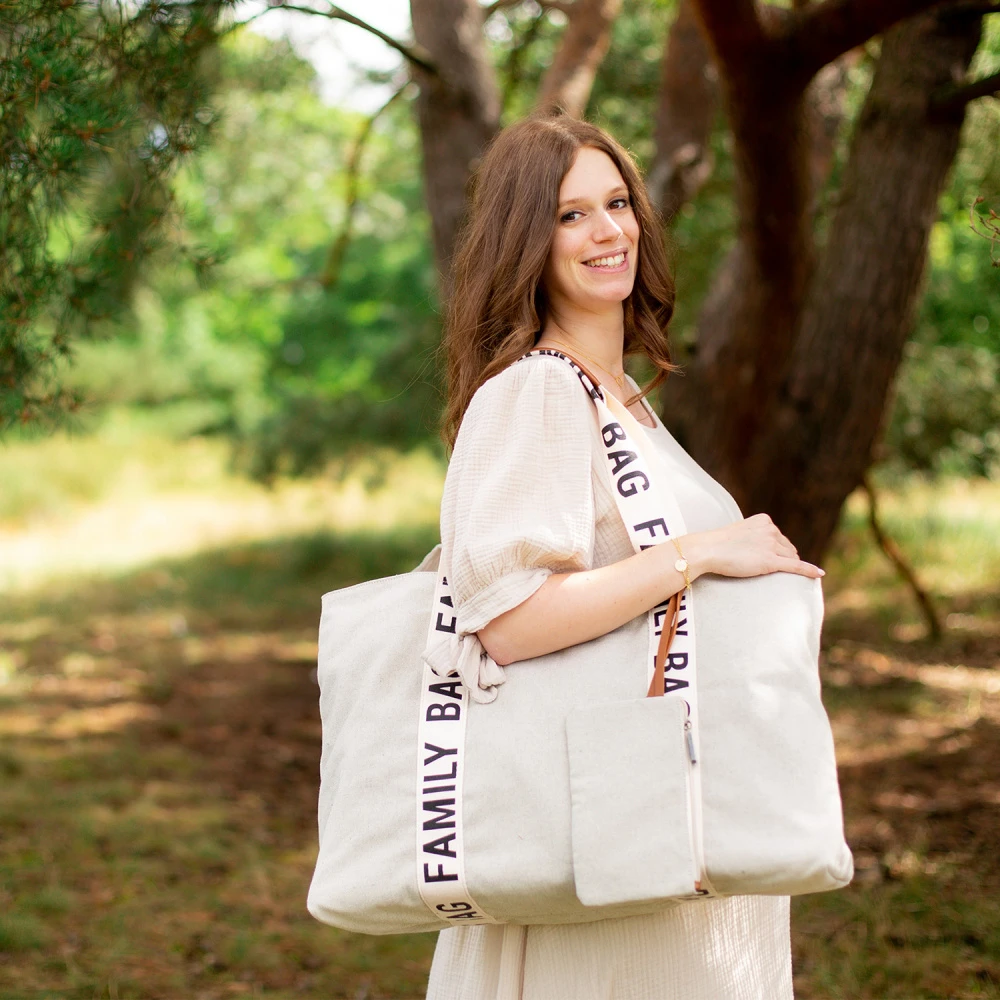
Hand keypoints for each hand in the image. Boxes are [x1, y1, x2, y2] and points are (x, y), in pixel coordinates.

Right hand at [683, 513, 823, 580]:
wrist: (706, 550)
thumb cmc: (718, 544)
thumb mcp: (740, 533)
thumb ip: (754, 536)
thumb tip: (763, 549)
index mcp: (764, 520)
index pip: (780, 537)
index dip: (775, 550)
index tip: (762, 556)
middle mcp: (771, 530)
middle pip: (788, 549)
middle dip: (782, 558)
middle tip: (761, 566)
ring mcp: (771, 545)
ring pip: (790, 559)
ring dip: (783, 566)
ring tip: (761, 570)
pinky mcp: (770, 561)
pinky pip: (795, 566)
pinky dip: (809, 570)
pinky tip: (819, 574)